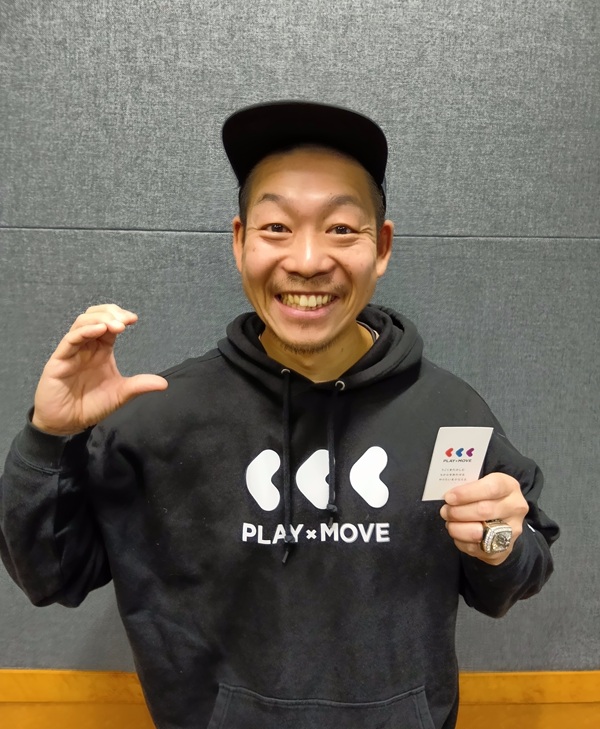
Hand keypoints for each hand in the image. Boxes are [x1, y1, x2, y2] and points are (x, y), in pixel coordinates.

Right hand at [31, 304, 167, 434]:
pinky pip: (70, 340)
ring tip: (116, 325)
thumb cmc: (91, 406)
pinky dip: (85, 331)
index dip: (120, 317)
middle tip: (125, 320)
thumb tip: (164, 384)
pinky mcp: (59, 360)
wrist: (67, 423)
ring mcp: (72, 351)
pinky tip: (100, 330)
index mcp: (101, 350)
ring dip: (99, 319)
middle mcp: (86, 346)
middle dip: (110, 313)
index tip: (134, 319)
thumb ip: (139, 386)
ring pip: (81, 323)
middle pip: (94, 316)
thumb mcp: (120, 394)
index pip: (109, 324)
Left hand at [440, 473, 528, 564]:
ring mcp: (512, 530)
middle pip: (483, 511)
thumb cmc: (486, 496)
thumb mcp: (482, 483)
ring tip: (449, 522)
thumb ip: (467, 486)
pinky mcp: (503, 549)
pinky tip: (458, 533)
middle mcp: (515, 508)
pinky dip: (461, 541)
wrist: (503, 517)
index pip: (490, 488)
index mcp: (509, 486)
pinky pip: (476, 548)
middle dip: (458, 512)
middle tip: (445, 511)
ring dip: (457, 528)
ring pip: (478, 532)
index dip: (466, 493)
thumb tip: (448, 496)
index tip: (449, 497)